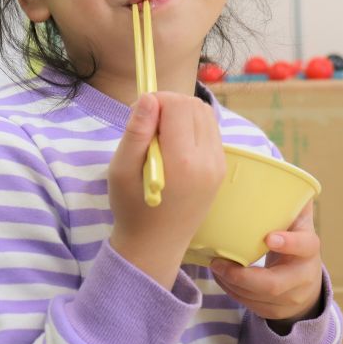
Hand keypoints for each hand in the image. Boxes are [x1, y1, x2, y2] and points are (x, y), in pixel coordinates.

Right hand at [108, 92, 225, 288]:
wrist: (156, 246)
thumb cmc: (132, 210)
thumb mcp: (121, 170)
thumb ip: (135, 132)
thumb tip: (148, 97)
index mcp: (182, 162)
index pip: (177, 104)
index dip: (155, 100)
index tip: (137, 115)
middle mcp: (207, 161)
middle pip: (194, 105)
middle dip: (169, 104)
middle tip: (147, 125)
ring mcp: (218, 165)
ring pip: (205, 114)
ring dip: (181, 114)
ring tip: (160, 136)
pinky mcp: (220, 168)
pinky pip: (210, 130)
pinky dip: (191, 127)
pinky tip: (174, 146)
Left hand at [209, 202, 323, 327]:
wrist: (306, 282)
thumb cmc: (295, 241)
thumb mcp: (298, 221)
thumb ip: (289, 199)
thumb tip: (270, 165)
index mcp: (308, 249)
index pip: (305, 246)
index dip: (289, 243)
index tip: (268, 237)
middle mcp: (302, 276)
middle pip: (274, 284)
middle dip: (242, 276)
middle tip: (218, 261)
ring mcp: (289, 298)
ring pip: (257, 298)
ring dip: (231, 283)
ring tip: (214, 265)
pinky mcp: (274, 311)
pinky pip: (250, 305)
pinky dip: (231, 291)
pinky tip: (220, 277)